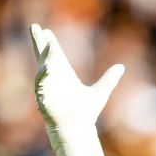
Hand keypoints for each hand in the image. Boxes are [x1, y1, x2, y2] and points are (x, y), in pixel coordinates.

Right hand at [28, 23, 123, 155]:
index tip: (46, 30)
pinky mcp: (43, 97)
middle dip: (38, 42)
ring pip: (43, 68)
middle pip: (43, 56)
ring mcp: (47, 87)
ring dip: (46, 57)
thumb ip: (109, 79)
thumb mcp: (100, 92)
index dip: (51, 43)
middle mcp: (54, 79)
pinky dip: (44, 77)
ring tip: (50, 46)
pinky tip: (47, 68)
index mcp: (65, 75)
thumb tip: (121, 67)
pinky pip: (42, 85)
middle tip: (34, 26)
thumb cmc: (86, 113)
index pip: (56, 55)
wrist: (77, 129)